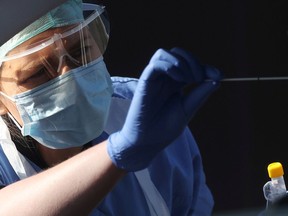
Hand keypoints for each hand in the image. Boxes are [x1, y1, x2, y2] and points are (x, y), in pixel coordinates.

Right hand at [107, 47, 221, 170]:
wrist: (148, 142)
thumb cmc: (165, 128)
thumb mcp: (188, 109)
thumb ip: (200, 94)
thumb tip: (217, 79)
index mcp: (175, 84)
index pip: (189, 65)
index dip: (204, 66)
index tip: (218, 75)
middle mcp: (164, 79)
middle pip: (177, 54)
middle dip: (193, 61)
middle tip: (199, 78)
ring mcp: (154, 79)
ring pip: (164, 54)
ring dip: (181, 62)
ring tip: (189, 79)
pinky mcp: (145, 82)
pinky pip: (155, 64)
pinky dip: (170, 66)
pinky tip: (179, 79)